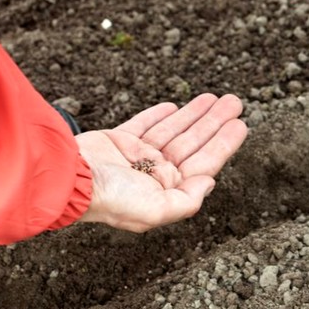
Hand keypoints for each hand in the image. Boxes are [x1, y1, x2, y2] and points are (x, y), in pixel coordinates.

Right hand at [76, 93, 246, 231]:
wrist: (66, 180)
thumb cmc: (110, 199)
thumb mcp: (156, 210)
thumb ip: (187, 200)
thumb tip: (211, 182)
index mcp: (166, 191)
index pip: (204, 163)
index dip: (224, 144)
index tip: (241, 125)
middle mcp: (154, 174)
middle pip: (193, 143)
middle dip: (215, 123)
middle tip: (234, 102)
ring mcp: (136, 157)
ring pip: (173, 130)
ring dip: (194, 114)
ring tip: (214, 98)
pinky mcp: (117, 141)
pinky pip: (144, 125)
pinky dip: (159, 115)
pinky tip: (175, 106)